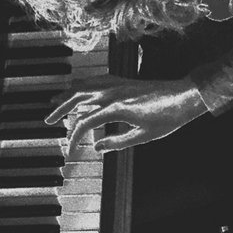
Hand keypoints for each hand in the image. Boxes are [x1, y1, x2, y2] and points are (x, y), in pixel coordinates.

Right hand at [45, 75, 207, 154]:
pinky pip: (96, 80)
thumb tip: (96, 148)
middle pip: (77, 99)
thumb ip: (116, 143)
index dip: (74, 139)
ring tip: (55, 101)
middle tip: (48, 120)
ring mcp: (117, 84)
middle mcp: (113, 93)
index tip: (71, 151)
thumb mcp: (142, 137)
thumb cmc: (167, 118)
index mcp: (115, 108)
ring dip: (68, 94)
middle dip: (60, 110)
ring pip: (84, 86)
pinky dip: (83, 85)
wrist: (184, 97)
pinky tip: (79, 89)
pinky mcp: (123, 80)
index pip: (85, 123)